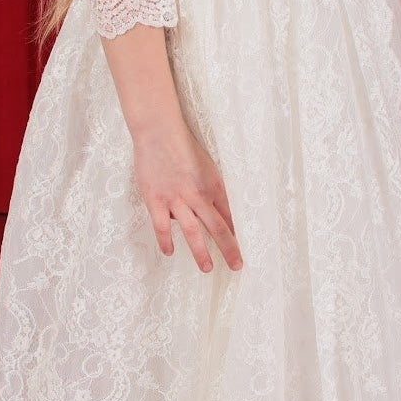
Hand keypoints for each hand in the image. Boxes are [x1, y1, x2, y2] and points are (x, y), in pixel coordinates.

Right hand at [131, 122, 243, 273]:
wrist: (159, 132)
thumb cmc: (184, 146)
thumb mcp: (207, 165)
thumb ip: (213, 187)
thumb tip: (220, 208)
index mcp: (213, 185)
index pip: (230, 215)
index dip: (238, 233)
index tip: (245, 248)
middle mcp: (198, 195)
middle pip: (217, 227)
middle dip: (229, 248)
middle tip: (237, 266)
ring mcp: (176, 199)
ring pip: (192, 231)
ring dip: (200, 252)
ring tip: (207, 268)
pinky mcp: (155, 200)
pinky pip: (161, 226)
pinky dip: (166, 241)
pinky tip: (169, 253)